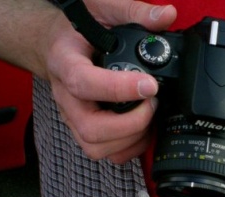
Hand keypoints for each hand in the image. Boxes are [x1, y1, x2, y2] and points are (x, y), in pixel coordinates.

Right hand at [43, 1, 176, 162]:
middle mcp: (67, 98)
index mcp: (65, 64)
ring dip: (132, 137)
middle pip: (90, 128)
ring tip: (150, 114)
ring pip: (97, 147)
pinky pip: (106, 153)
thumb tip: (167, 16)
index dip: (118, 89)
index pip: (84, 82)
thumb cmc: (77, 30)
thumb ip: (133, 12)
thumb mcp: (102, 10)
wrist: (57, 47)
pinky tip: (144, 128)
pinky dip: (130, 148)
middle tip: (152, 103)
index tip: (149, 86)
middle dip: (130, 123)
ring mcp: (75, 118)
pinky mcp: (86, 131)